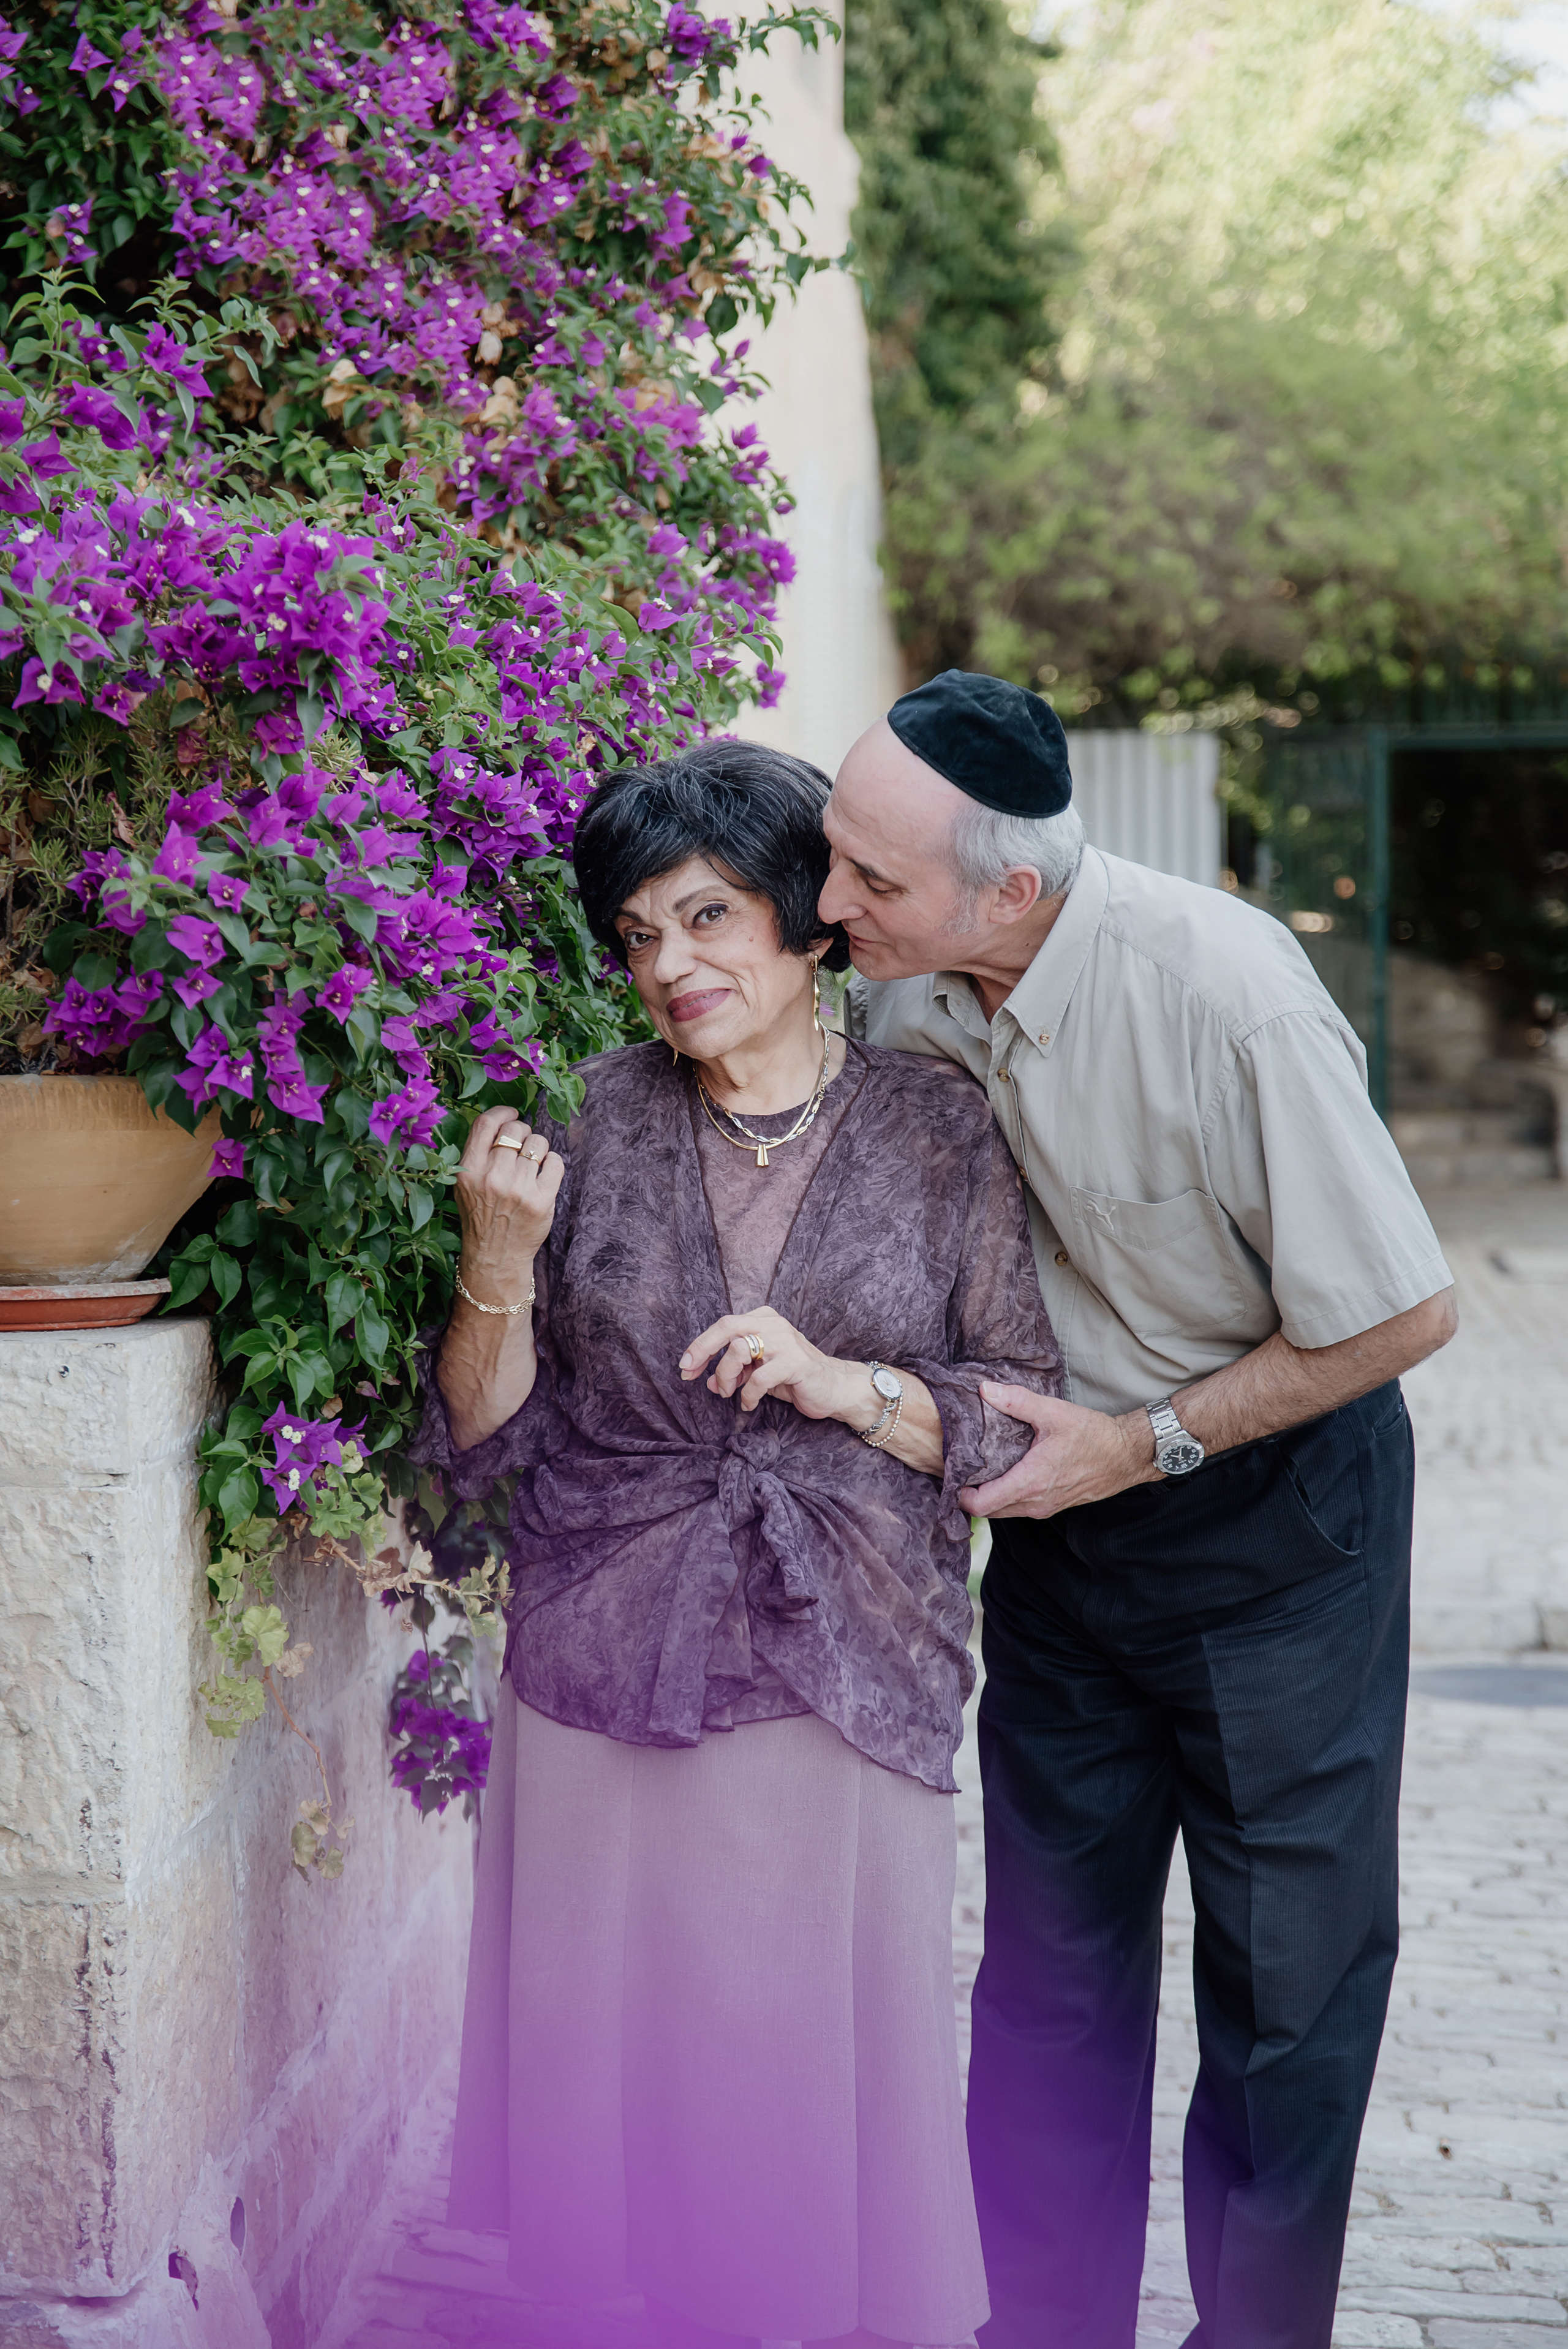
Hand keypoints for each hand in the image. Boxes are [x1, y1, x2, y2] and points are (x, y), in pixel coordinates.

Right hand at [453, 1105, 563, 1306]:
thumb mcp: (466, 1184)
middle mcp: (493, 1177)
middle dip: (522, 1133)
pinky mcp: (542, 1201)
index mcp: (469, 1170)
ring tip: (531, 1166)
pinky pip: (556, 1162)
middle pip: (516, 1129)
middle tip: (521, 1148)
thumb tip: (504, 1118)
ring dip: (538, 1150)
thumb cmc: (482, 1215)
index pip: (487, 1123)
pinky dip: (552, 1164)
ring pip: (539, 1143)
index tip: (512, 1114)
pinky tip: (543, 1175)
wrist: (495, 1256)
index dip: (503, 1112)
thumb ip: (479, 1153)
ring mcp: (519, 1189)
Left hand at [679, 1304, 865, 1423]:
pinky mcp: (796, 1362)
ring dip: (726, 1377)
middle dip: (702, 1350)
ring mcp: (786, 1341)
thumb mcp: (759, 1372)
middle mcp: (774, 1325)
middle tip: (689, 1373)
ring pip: (739, 1350)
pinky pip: (758, 1378)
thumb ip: (735, 1372)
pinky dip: (747, 1395)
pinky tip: (749, 1404)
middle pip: (727, 1327)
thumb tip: (708, 1381)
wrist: (835, 1387)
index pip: (724, 1325)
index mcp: (764, 1320)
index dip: (700, 1345)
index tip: (686, 1366)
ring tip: (729, 1394)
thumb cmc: (795, 1377)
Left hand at [957, 1385, 1157, 1518]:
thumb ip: (1017, 1401)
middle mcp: (1035, 1502)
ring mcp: (1046, 1508)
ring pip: (1006, 1511)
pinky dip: (1008, 1496)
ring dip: (990, 1497)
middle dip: (972, 1495)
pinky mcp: (1054, 1506)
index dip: (961, 1495)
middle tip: (961, 1470)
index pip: (982, 1505)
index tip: (952, 1476)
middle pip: (989, 1511)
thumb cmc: (1094, 1435)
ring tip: (981, 1471)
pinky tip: (1007, 1474)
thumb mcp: (1054, 1412)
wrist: (1127, 1455)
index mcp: (1030, 1482)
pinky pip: (1021, 1508)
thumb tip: (985, 1389)